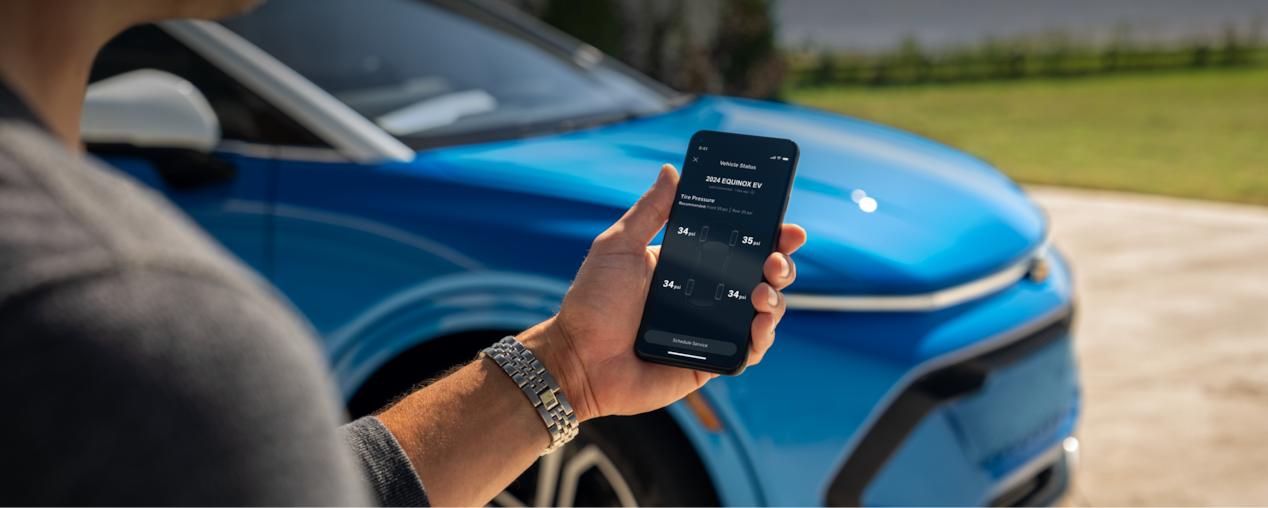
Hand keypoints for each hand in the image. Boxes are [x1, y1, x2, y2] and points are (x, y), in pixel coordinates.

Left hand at [520, 164, 805, 420]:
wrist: (577, 360)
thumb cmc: (592, 304)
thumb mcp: (618, 247)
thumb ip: (649, 211)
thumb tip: (671, 171)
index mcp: (688, 266)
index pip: (737, 246)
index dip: (767, 235)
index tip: (786, 226)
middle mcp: (705, 296)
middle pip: (759, 276)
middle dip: (780, 263)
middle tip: (776, 257)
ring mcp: (711, 329)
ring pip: (762, 311)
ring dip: (775, 298)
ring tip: (762, 291)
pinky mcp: (711, 362)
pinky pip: (749, 350)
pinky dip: (762, 337)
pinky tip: (760, 324)